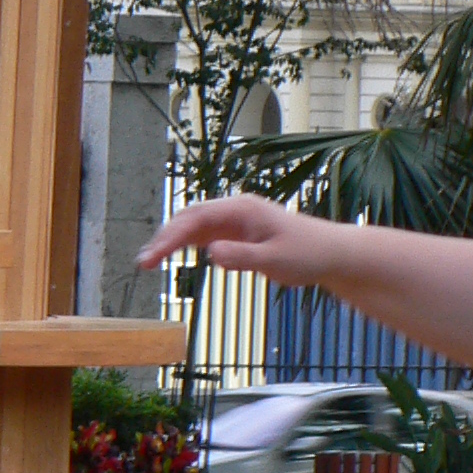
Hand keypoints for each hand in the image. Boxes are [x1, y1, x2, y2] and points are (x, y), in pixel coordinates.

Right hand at [139, 194, 328, 284]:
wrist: (329, 252)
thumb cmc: (306, 254)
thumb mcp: (275, 260)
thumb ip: (243, 257)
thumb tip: (211, 252)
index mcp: (242, 210)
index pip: (197, 218)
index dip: (171, 237)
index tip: (153, 256)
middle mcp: (235, 210)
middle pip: (189, 218)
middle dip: (164, 238)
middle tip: (143, 263)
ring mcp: (234, 220)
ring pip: (193, 226)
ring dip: (170, 241)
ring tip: (148, 261)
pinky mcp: (236, 233)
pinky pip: (203, 235)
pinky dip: (184, 244)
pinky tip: (170, 256)